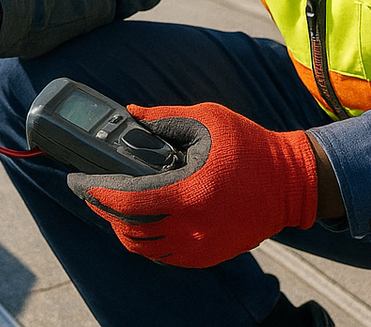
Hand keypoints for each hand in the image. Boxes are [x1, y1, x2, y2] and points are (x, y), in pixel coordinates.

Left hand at [66, 102, 317, 267]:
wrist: (291, 183)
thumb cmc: (249, 147)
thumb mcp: (206, 121)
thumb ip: (163, 119)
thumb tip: (129, 114)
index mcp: (188, 191)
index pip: (127, 200)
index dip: (96, 192)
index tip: (80, 181)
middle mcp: (191, 226)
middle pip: (128, 228)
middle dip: (104, 210)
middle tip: (93, 191)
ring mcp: (200, 246)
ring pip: (143, 247)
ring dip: (122, 228)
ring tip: (115, 207)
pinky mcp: (208, 255)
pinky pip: (164, 255)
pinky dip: (146, 241)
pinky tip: (143, 222)